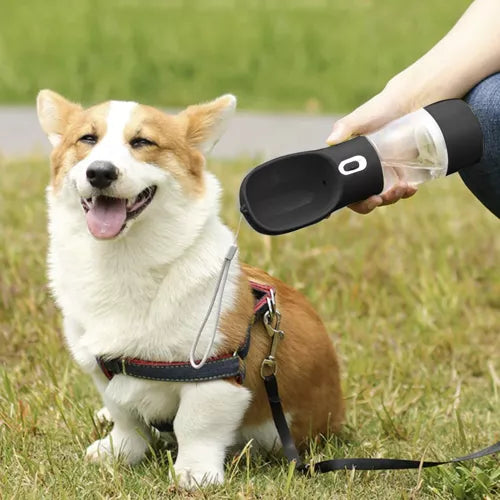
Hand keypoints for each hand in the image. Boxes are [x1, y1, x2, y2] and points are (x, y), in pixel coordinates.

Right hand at [326, 85, 417, 213]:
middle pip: (361, 198)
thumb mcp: (362, 116)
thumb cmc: (381, 108)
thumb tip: (330, 140)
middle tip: (380, 198)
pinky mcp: (402, 172)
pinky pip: (401, 191)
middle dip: (371, 203)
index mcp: (350, 163)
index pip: (341, 187)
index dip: (341, 201)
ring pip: (383, 197)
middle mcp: (365, 171)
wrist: (411, 102)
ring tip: (402, 188)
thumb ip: (345, 126)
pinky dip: (405, 193)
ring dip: (391, 198)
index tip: (337, 212)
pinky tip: (411, 188)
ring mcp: (384, 174)